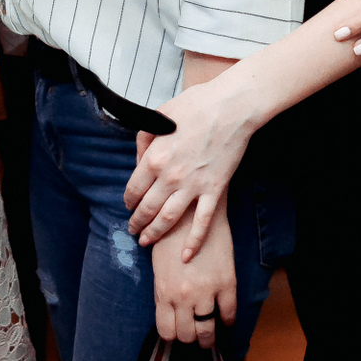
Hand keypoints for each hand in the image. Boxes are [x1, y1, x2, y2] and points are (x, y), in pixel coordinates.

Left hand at [124, 78, 252, 254]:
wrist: (231, 107)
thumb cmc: (196, 105)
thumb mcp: (161, 115)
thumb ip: (145, 138)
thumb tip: (139, 158)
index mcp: (154, 158)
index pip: (134, 189)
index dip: (129, 201)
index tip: (129, 206)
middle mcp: (169, 177)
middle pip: (147, 208)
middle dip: (137, 222)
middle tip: (133, 230)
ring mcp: (193, 186)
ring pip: (168, 219)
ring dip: (154, 233)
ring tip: (146, 241)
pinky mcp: (214, 190)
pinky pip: (202, 222)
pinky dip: (193, 241)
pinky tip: (185, 255)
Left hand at [153, 206, 235, 348]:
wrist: (192, 212)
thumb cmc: (170, 236)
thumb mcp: (158, 266)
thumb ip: (162, 292)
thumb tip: (166, 311)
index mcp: (164, 293)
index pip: (167, 331)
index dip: (172, 334)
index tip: (177, 331)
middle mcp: (185, 297)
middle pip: (188, 335)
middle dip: (189, 337)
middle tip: (194, 333)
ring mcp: (207, 291)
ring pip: (208, 330)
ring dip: (208, 336)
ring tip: (209, 335)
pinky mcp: (227, 282)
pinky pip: (229, 312)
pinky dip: (227, 320)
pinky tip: (225, 318)